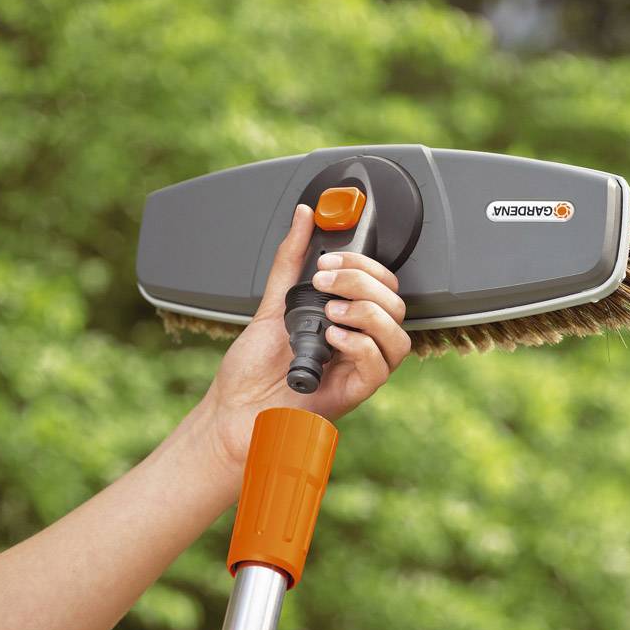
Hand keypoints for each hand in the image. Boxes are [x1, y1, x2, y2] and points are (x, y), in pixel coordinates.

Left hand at [206, 203, 411, 472]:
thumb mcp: (273, 303)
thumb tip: (304, 217)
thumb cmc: (252, 369)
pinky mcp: (354, 393)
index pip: (382, 285)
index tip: (330, 259)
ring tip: (329, 312)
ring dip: (368, 313)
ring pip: (397, 336)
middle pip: (396, 305)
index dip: (364, 265)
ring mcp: (358, 369)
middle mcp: (358, 344)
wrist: (232, 411)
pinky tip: (333, 337)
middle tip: (325, 282)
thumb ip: (292, 260)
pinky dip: (361, 345)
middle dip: (363, 283)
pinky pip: (380, 367)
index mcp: (347, 320)